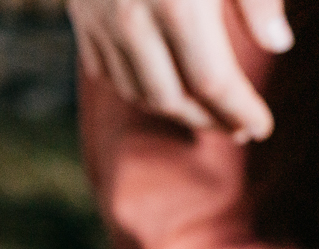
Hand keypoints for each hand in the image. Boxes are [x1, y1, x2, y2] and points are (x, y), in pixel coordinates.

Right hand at [69, 0, 292, 140]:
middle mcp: (132, 23)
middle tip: (236, 127)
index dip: (239, 109)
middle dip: (207, 120)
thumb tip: (278, 45)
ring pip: (135, 92)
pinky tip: (160, 87)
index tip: (261, 125)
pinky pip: (106, 70)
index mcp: (177, 5)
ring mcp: (99, 23)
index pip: (213, 81)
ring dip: (171, 111)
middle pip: (170, 99)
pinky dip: (135, 87)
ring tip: (202, 114)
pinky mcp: (79, 17)